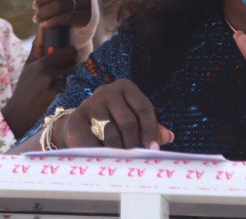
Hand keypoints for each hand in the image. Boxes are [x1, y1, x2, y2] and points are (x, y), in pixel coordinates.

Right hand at [1, 44, 76, 137]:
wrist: (19, 111)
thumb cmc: (24, 86)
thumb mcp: (28, 66)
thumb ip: (37, 49)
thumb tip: (42, 29)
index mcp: (39, 62)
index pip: (62, 49)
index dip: (69, 49)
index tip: (69, 51)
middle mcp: (45, 71)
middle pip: (70, 57)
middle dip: (73, 58)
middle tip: (71, 61)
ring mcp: (51, 83)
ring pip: (71, 70)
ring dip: (70, 71)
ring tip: (64, 74)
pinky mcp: (55, 94)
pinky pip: (66, 84)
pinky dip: (65, 84)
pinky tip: (58, 87)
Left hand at [34, 0, 91, 29]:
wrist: (79, 28)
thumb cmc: (64, 5)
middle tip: (35, 5)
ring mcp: (87, 2)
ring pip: (61, 4)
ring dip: (45, 12)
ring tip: (37, 18)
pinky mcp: (88, 17)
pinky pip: (68, 17)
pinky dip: (53, 21)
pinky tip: (46, 24)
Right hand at [56, 79, 173, 149]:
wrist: (78, 125)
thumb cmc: (112, 121)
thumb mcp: (133, 119)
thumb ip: (150, 127)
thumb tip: (168, 137)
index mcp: (125, 87)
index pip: (144, 108)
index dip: (151, 130)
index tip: (153, 149)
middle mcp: (107, 91)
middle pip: (129, 122)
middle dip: (133, 143)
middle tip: (132, 154)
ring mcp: (90, 104)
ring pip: (111, 134)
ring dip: (117, 150)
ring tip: (118, 155)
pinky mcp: (77, 119)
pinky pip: (93, 142)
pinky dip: (100, 154)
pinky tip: (102, 158)